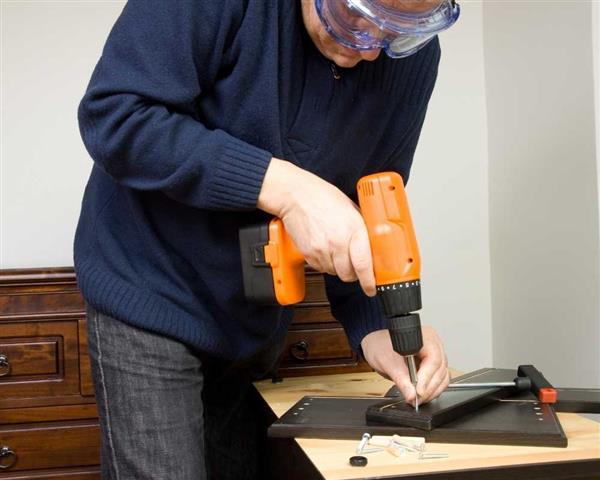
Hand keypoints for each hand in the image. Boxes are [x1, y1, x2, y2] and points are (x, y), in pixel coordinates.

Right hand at [258, 158, 375, 295]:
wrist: (295, 196)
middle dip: (353, 273)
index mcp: (353, 229)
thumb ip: (362, 228)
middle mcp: (337, 242)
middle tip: (353, 264)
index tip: (372, 287)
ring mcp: (321, 250)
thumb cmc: (322, 197)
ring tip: (335, 249)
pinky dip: (325, 263)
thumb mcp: (352, 209)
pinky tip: (324, 248)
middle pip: (349, 274)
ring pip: (334, 273)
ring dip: (338, 267)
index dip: (369, 281)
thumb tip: (373, 245)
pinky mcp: (308, 254)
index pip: (364, 265)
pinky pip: (321, 268)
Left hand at [361, 326, 448, 405]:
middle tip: (416, 399)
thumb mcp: (387, 362)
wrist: (376, 345)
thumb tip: (411, 394)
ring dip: (432, 391)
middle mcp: (434, 345)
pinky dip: (432, 390)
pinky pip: (440, 380)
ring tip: (417, 399)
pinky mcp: (433, 366)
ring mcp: (435, 355)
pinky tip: (421, 395)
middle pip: (440, 369)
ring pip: (442, 377)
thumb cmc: (380, 346)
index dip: (427, 377)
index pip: (434, 359)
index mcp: (424, 337)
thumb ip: (400, 379)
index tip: (418, 391)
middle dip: (429, 388)